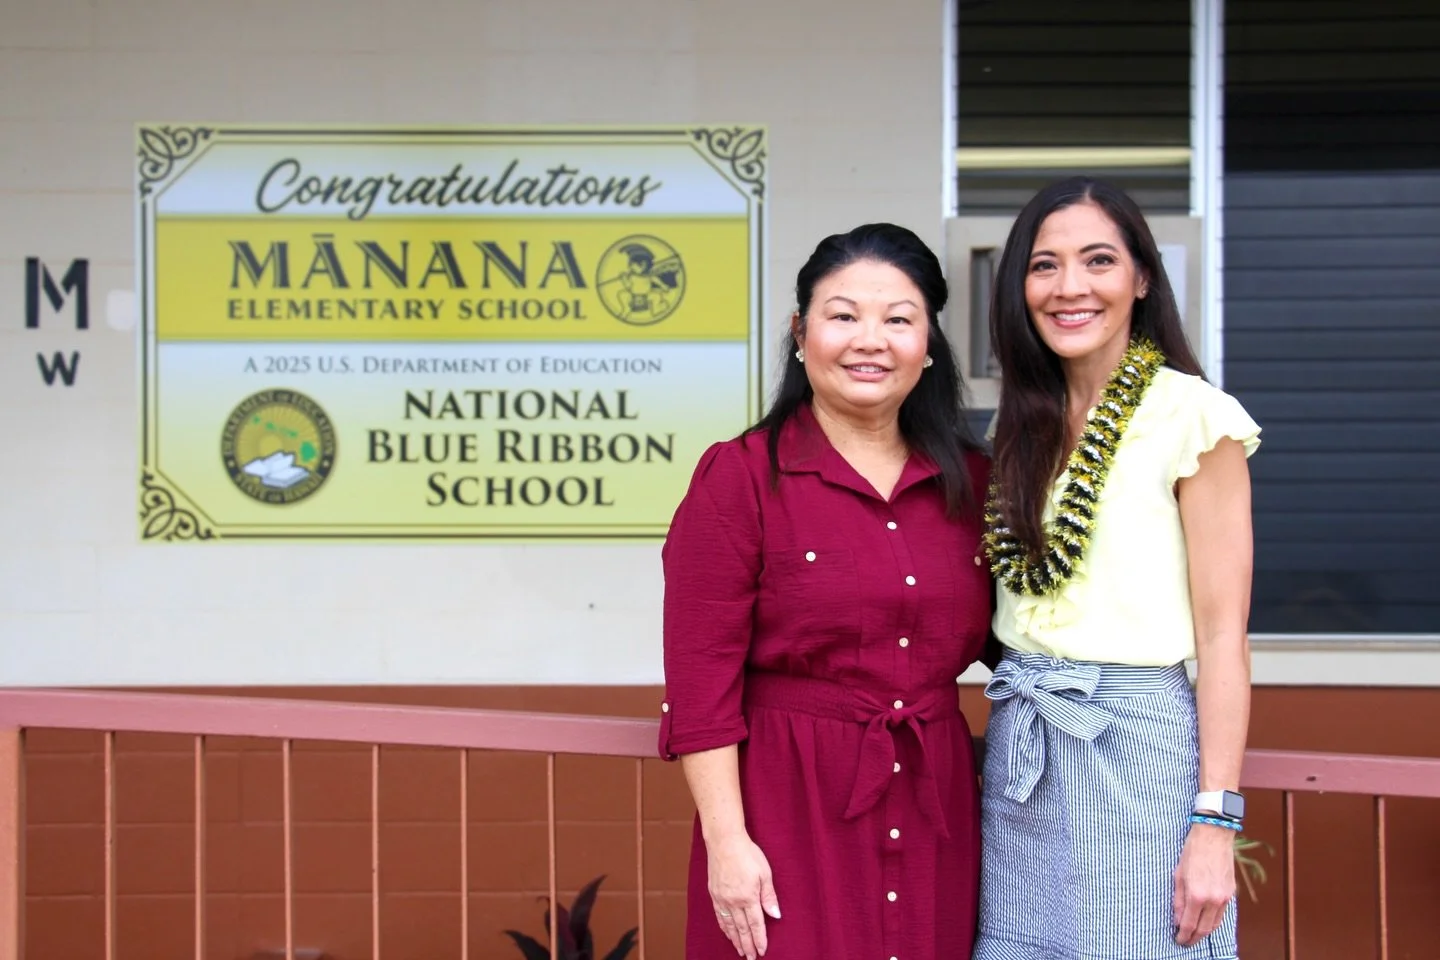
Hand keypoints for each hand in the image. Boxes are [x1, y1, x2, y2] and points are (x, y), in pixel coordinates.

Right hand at [706, 833, 780, 958]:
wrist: (724, 841)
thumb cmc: (748, 854)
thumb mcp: (765, 873)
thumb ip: (769, 896)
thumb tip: (775, 915)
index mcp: (748, 896)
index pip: (755, 924)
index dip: (759, 939)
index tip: (762, 951)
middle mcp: (733, 901)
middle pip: (742, 928)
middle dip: (747, 945)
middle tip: (751, 958)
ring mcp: (722, 898)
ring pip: (729, 925)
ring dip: (735, 939)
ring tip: (740, 951)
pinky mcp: (714, 893)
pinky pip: (719, 916)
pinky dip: (724, 927)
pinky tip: (727, 933)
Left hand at [1172, 823, 1236, 945]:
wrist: (1213, 835)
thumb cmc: (1192, 852)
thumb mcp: (1178, 875)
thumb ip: (1178, 899)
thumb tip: (1177, 919)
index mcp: (1197, 895)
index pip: (1189, 924)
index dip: (1183, 935)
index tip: (1178, 940)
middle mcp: (1213, 899)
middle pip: (1204, 929)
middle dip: (1194, 938)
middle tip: (1185, 941)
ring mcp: (1225, 897)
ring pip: (1215, 924)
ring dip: (1204, 932)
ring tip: (1194, 934)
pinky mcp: (1231, 893)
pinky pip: (1222, 914)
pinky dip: (1213, 921)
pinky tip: (1205, 920)